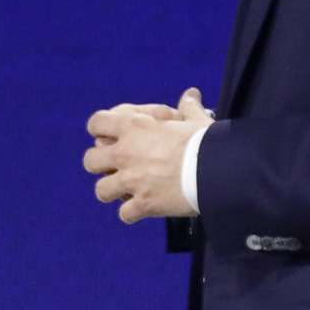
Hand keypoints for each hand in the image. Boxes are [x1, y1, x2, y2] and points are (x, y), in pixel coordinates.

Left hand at [84, 88, 209, 223]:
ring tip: (126, 191)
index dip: (100, 129)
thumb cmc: (207, 141)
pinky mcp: (143, 204)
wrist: (219, 170)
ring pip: (101, 191)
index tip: (110, 136)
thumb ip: (187, 108)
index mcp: (134, 127)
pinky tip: (142, 209)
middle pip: (90, 160)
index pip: (96, 123)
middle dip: (100, 164)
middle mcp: (126, 153)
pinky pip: (124, 214)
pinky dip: (132, 213)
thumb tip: (191, 94)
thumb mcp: (196, 120)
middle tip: (117, 166)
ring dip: (112, 191)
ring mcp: (131, 181)